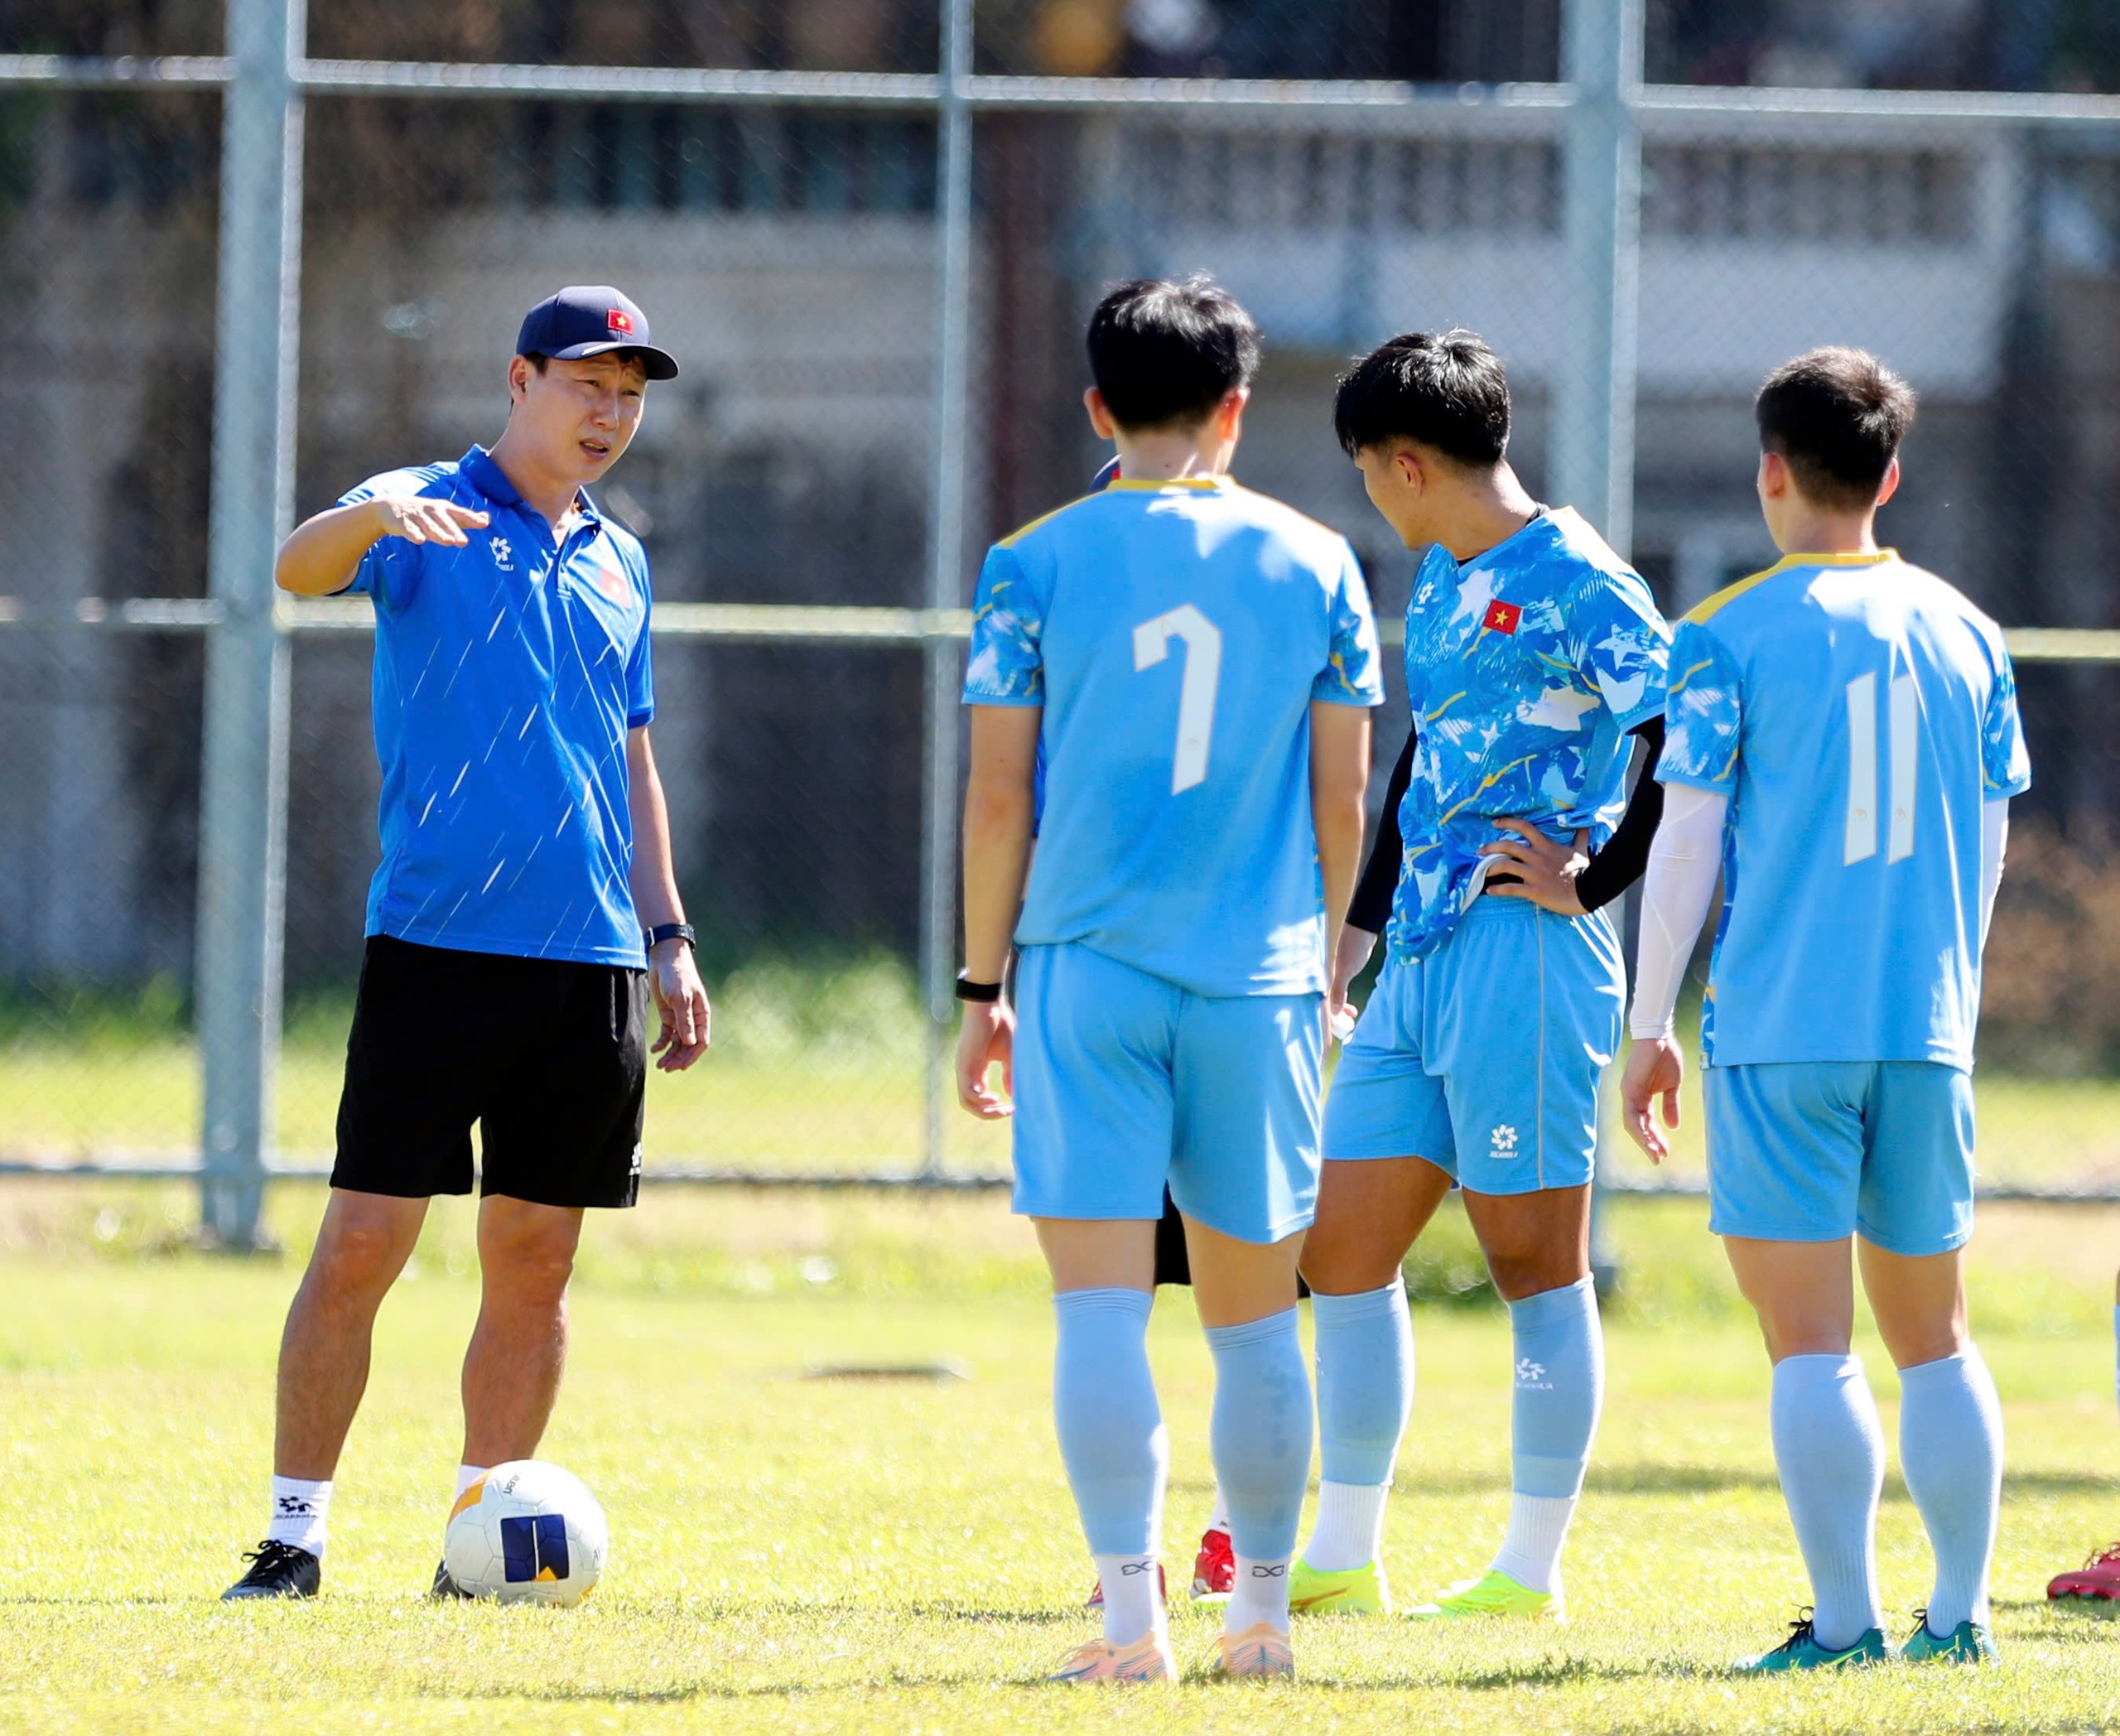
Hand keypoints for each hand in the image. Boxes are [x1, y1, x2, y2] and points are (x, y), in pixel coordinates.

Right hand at [371, 495, 488, 547]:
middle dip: (454, 530)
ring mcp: (417, 516)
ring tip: (449, 542)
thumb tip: (487, 519)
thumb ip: (464, 518)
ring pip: (429, 526)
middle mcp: (432, 511)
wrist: (390, 506)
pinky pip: (409, 529)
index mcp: (444, 509)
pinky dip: (414, 534)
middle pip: (445, 521)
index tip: (484, 523)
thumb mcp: (444, 513)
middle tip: (464, 542)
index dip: (472, 518)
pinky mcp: (402, 522)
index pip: (460, 514)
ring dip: (439, 533)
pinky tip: (419, 540)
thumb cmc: (424, 513)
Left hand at [647, 940, 710, 1071]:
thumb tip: (690, 1043)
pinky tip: (654, 1050)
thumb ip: (685, 1021)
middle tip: (665, 1068)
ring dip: (670, 1054)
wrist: (665, 958)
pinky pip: (667, 1034)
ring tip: (660, 1065)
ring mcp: (680, 1017)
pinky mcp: (668, 1014)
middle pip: (688, 1045)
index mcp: (702, 1015)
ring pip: (678, 1042)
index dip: (692, 1055)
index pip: (701, 1041)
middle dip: (679, 1058)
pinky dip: (662, 1043)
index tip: (680, 1066)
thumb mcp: (680, 998)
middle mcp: (693, 1019)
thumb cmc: (677, 975)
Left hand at [956, 1001, 1016, 1118]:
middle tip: (1007, 1111)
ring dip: (984, 1110)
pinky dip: (979, 1100)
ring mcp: (964, 1069)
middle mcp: (968, 1071)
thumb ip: (1009, 1074)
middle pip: (972, 1104)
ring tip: (1001, 1108)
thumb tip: (1011, 1094)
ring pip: (967, 1102)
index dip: (995, 1106)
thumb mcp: (1009, 1054)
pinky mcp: (963, 1064)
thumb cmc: (1000, 1025)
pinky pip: (967, 1092)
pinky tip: (994, 1097)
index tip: (1013, 1107)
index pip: (981, 1096)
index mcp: (978, 1069)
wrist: (989, 1005)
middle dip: (990, 1113)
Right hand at [1329, 925, 1376, 1038]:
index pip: (1320, 1000)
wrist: (1364, 927)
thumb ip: (1339, 991)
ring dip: (1340, 1006)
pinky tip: (1350, 1003)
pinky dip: (1344, 998)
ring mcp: (1334, 972)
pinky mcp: (1343, 969)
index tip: (1335, 1026)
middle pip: (1325, 999)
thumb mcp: (1346, 970)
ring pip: (1333, 994)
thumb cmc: (1354, 946)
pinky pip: (1340, 989)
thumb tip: (1334, 1012)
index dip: (1326, 1014)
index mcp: (1323, 975)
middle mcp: (1325, 974)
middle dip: (1334, 1012)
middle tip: (1346, 1021)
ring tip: (1351, 1013)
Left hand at [1481, 819, 1590, 915]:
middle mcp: (1537, 857)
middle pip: (1507, 846)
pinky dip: (1497, 890)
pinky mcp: (1534, 890)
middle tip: (1479, 851)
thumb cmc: (1585, 871)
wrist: (1590, 890)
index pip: (1524, 827)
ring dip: (1490, 868)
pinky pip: (1510, 889)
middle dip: (1490, 847)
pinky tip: (1490, 891)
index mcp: (1546, 846)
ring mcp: (1534, 873)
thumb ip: (1580, 836)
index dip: (1507, 822)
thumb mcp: (1582, 849)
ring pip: (1504, 865)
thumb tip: (1585, 825)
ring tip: (1481, 871)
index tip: (1494, 823)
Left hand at [1620, 1035, 1683, 1162]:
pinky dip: (1640, 1130)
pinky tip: (1649, 1140)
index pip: (1647, 1123)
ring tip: (1656, 1155)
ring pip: (1633, 1125)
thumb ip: (1671, 1105)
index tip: (1666, 1152)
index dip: (1656, 1138)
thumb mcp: (1672, 1086)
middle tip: (1659, 1160)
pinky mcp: (1628, 1089)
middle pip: (1638, 1128)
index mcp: (1643, 1097)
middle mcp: (1633, 1098)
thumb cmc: (1666, 1057)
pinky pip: (1631, 1115)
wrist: (1660, 1037)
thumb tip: (1673, 1126)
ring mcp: (1629, 1094)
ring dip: (1644, 1141)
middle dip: (1649, 1144)